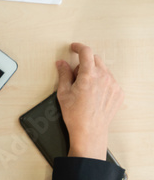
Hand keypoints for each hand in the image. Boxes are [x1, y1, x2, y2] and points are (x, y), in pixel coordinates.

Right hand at [56, 43, 124, 160]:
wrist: (89, 131)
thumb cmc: (75, 115)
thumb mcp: (63, 93)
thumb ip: (63, 75)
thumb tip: (61, 63)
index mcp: (88, 76)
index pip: (86, 52)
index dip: (79, 47)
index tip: (74, 47)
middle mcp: (104, 77)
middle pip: (95, 59)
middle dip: (84, 64)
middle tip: (75, 77)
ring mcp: (113, 85)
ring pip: (103, 70)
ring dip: (94, 74)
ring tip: (85, 90)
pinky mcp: (118, 92)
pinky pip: (110, 81)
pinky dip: (102, 83)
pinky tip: (94, 96)